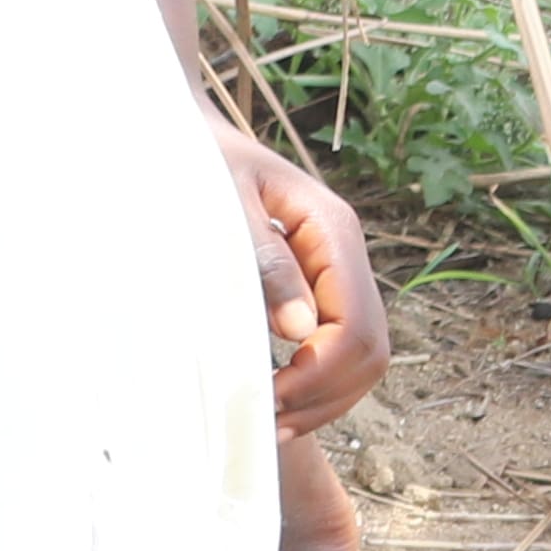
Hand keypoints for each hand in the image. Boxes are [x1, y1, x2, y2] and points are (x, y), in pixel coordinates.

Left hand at [221, 121, 386, 428]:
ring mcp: (334, 268)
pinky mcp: (314, 282)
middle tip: (271, 423)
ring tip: (273, 420)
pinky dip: (314, 377)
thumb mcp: (220, 202)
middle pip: (371, 348)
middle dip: (326, 394)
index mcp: (331, 229)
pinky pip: (334, 343)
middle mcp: (343, 251)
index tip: (273, 399)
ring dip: (324, 395)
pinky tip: (278, 394)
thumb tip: (299, 332)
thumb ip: (263, 262)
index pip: (355, 325)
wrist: (179, 128)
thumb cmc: (193, 158)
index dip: (321, 373)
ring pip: (360, 354)